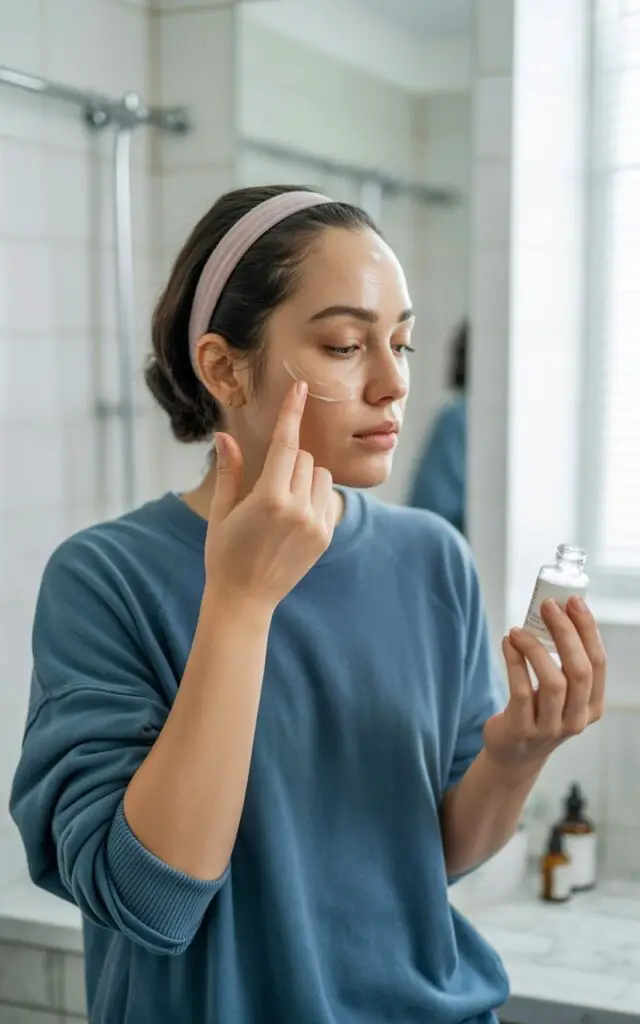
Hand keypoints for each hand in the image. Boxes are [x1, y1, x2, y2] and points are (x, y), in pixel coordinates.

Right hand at [204, 381, 335, 610]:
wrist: (245, 599)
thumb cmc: (224, 553)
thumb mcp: (222, 511)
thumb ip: (229, 470)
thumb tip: (223, 435)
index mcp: (268, 499)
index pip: (286, 444)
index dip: (293, 413)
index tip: (302, 388)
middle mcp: (296, 509)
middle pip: (305, 458)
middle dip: (289, 461)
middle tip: (267, 487)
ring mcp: (315, 524)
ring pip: (321, 475)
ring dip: (305, 477)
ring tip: (282, 503)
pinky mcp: (325, 535)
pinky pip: (328, 498)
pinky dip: (314, 497)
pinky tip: (293, 520)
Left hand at [483, 598, 605, 770]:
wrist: (513, 753)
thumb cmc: (538, 712)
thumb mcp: (562, 693)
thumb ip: (565, 662)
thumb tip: (558, 613)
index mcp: (592, 706)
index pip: (599, 663)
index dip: (587, 630)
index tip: (574, 602)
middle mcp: (576, 719)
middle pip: (580, 670)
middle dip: (565, 633)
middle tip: (548, 607)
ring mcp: (549, 727)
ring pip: (552, 682)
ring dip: (535, 648)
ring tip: (518, 630)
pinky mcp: (521, 730)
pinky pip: (520, 690)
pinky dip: (515, 661)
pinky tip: (508, 643)